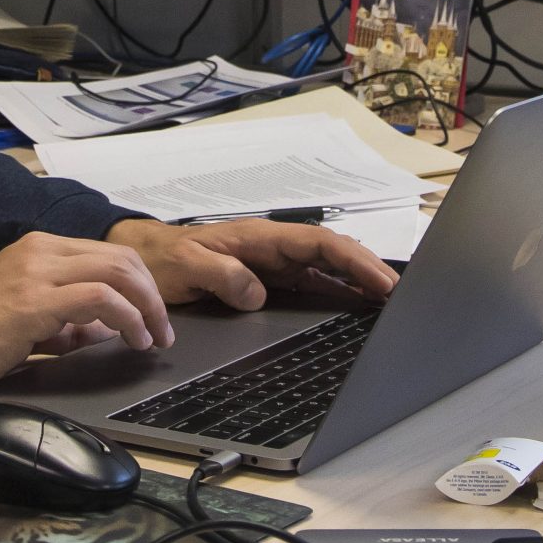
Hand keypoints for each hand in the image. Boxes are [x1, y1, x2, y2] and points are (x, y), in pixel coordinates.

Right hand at [0, 232, 175, 401]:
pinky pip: (100, 297)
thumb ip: (68, 323)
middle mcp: (39, 250)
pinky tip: (131, 339)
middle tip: (163, 331)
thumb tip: (108, 330)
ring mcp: (35, 271)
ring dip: (146, 307)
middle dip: (153, 295)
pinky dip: (127, 318)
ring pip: (117, 270)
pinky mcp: (32, 300)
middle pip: (122, 257)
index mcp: (38, 249)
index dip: (142, 286)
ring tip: (152, 338)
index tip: (154, 318)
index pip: (108, 254)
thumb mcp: (28, 322)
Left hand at [105, 217, 399, 312]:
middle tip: (399, 296)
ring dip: (357, 281)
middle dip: (368, 270)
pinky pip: (311, 282)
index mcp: (259, 238)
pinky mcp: (267, 280)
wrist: (142, 258)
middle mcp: (272, 248)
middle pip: (332, 254)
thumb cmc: (162, 259)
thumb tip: (257, 291)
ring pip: (326, 268)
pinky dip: (337, 290)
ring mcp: (272, 264)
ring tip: (388, 301)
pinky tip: (353, 304)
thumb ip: (221, 274)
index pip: (319, 244)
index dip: (353, 261)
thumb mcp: (185, 266)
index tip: (380, 280)